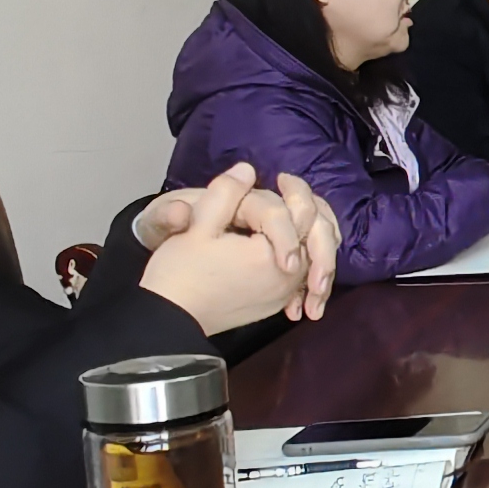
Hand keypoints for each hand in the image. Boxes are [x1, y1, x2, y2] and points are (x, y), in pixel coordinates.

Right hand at [137, 166, 323, 332]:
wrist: (169, 318)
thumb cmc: (181, 272)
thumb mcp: (198, 225)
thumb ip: (226, 193)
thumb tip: (248, 169)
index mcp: (271, 256)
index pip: (304, 215)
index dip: (296, 190)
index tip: (280, 177)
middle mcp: (286, 279)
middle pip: (320, 238)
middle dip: (312, 211)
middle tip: (293, 192)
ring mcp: (282, 295)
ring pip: (315, 258)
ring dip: (311, 233)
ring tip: (297, 212)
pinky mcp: (274, 304)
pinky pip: (303, 277)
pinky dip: (305, 257)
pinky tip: (292, 245)